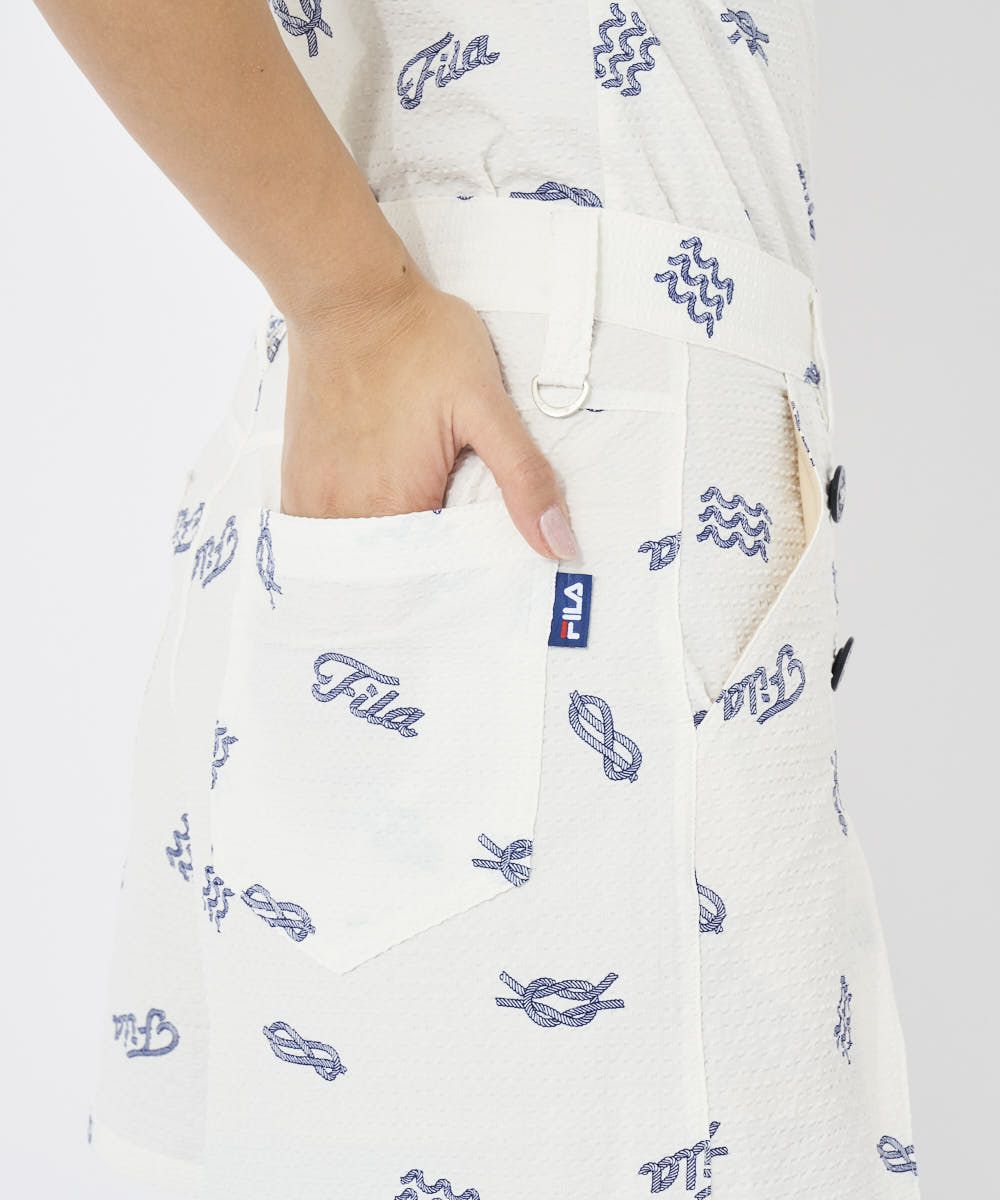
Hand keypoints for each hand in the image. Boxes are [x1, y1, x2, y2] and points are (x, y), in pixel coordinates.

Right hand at [280, 267, 577, 560]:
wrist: (349, 297)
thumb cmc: (422, 342)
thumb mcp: (487, 404)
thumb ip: (524, 478)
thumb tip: (559, 545)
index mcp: (398, 507)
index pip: (435, 581)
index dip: (462, 580)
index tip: (482, 569)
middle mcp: (347, 514)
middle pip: (393, 576)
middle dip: (425, 573)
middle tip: (452, 547)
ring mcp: (314, 500)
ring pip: (357, 561)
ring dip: (385, 559)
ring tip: (416, 530)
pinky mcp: (297, 482)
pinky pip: (322, 538)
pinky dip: (351, 540)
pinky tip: (374, 515)